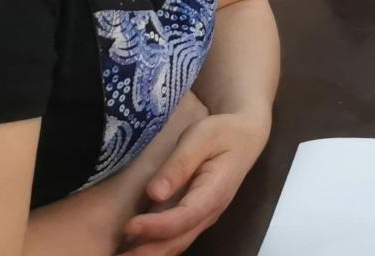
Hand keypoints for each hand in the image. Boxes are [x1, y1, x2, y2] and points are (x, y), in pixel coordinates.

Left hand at [122, 110, 268, 255]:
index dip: (156, 226)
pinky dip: (154, 248)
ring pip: (176, 244)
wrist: (246, 136)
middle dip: (147, 252)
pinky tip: (133, 249)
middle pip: (178, 240)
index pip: (184, 217)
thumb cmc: (223, 132)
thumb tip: (154, 193)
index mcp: (215, 191)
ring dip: (149, 254)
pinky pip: (176, 239)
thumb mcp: (202, 136)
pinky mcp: (195, 217)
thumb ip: (179, 163)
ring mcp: (204, 217)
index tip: (129, 225)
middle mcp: (211, 211)